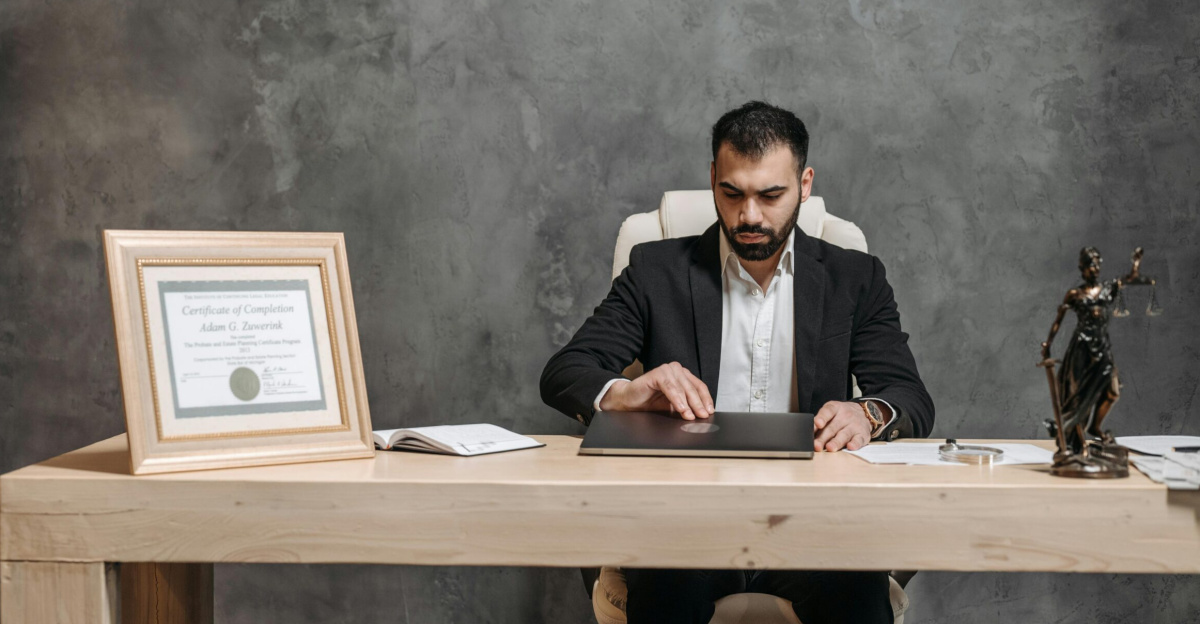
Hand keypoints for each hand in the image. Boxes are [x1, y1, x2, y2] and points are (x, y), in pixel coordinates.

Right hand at [599, 362, 714, 419]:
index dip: (705, 399)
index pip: (699, 387)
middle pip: (692, 388)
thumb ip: (687, 406)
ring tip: (691, 416)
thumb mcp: (673, 405)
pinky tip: (680, 409)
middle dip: (698, 404)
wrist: (628, 401)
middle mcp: (676, 370)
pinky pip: (670, 387)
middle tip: (703, 416)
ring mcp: (667, 370)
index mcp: (683, 376)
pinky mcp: (657, 373)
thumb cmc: (650, 402)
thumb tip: (702, 415)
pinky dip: (676, 399)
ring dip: (688, 404)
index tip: (709, 411)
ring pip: (682, 388)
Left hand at [813, 401, 872, 451]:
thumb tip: (808, 435)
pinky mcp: (863, 434)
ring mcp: (855, 425)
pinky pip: (859, 439)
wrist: (863, 413)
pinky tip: (850, 447)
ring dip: (836, 442)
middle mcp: (846, 416)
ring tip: (829, 448)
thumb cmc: (842, 415)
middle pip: (833, 427)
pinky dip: (855, 443)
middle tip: (816, 445)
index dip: (822, 417)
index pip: (828, 411)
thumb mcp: (831, 413)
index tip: (817, 424)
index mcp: (835, 408)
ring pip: (844, 434)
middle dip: (823, 437)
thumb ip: (820, 422)